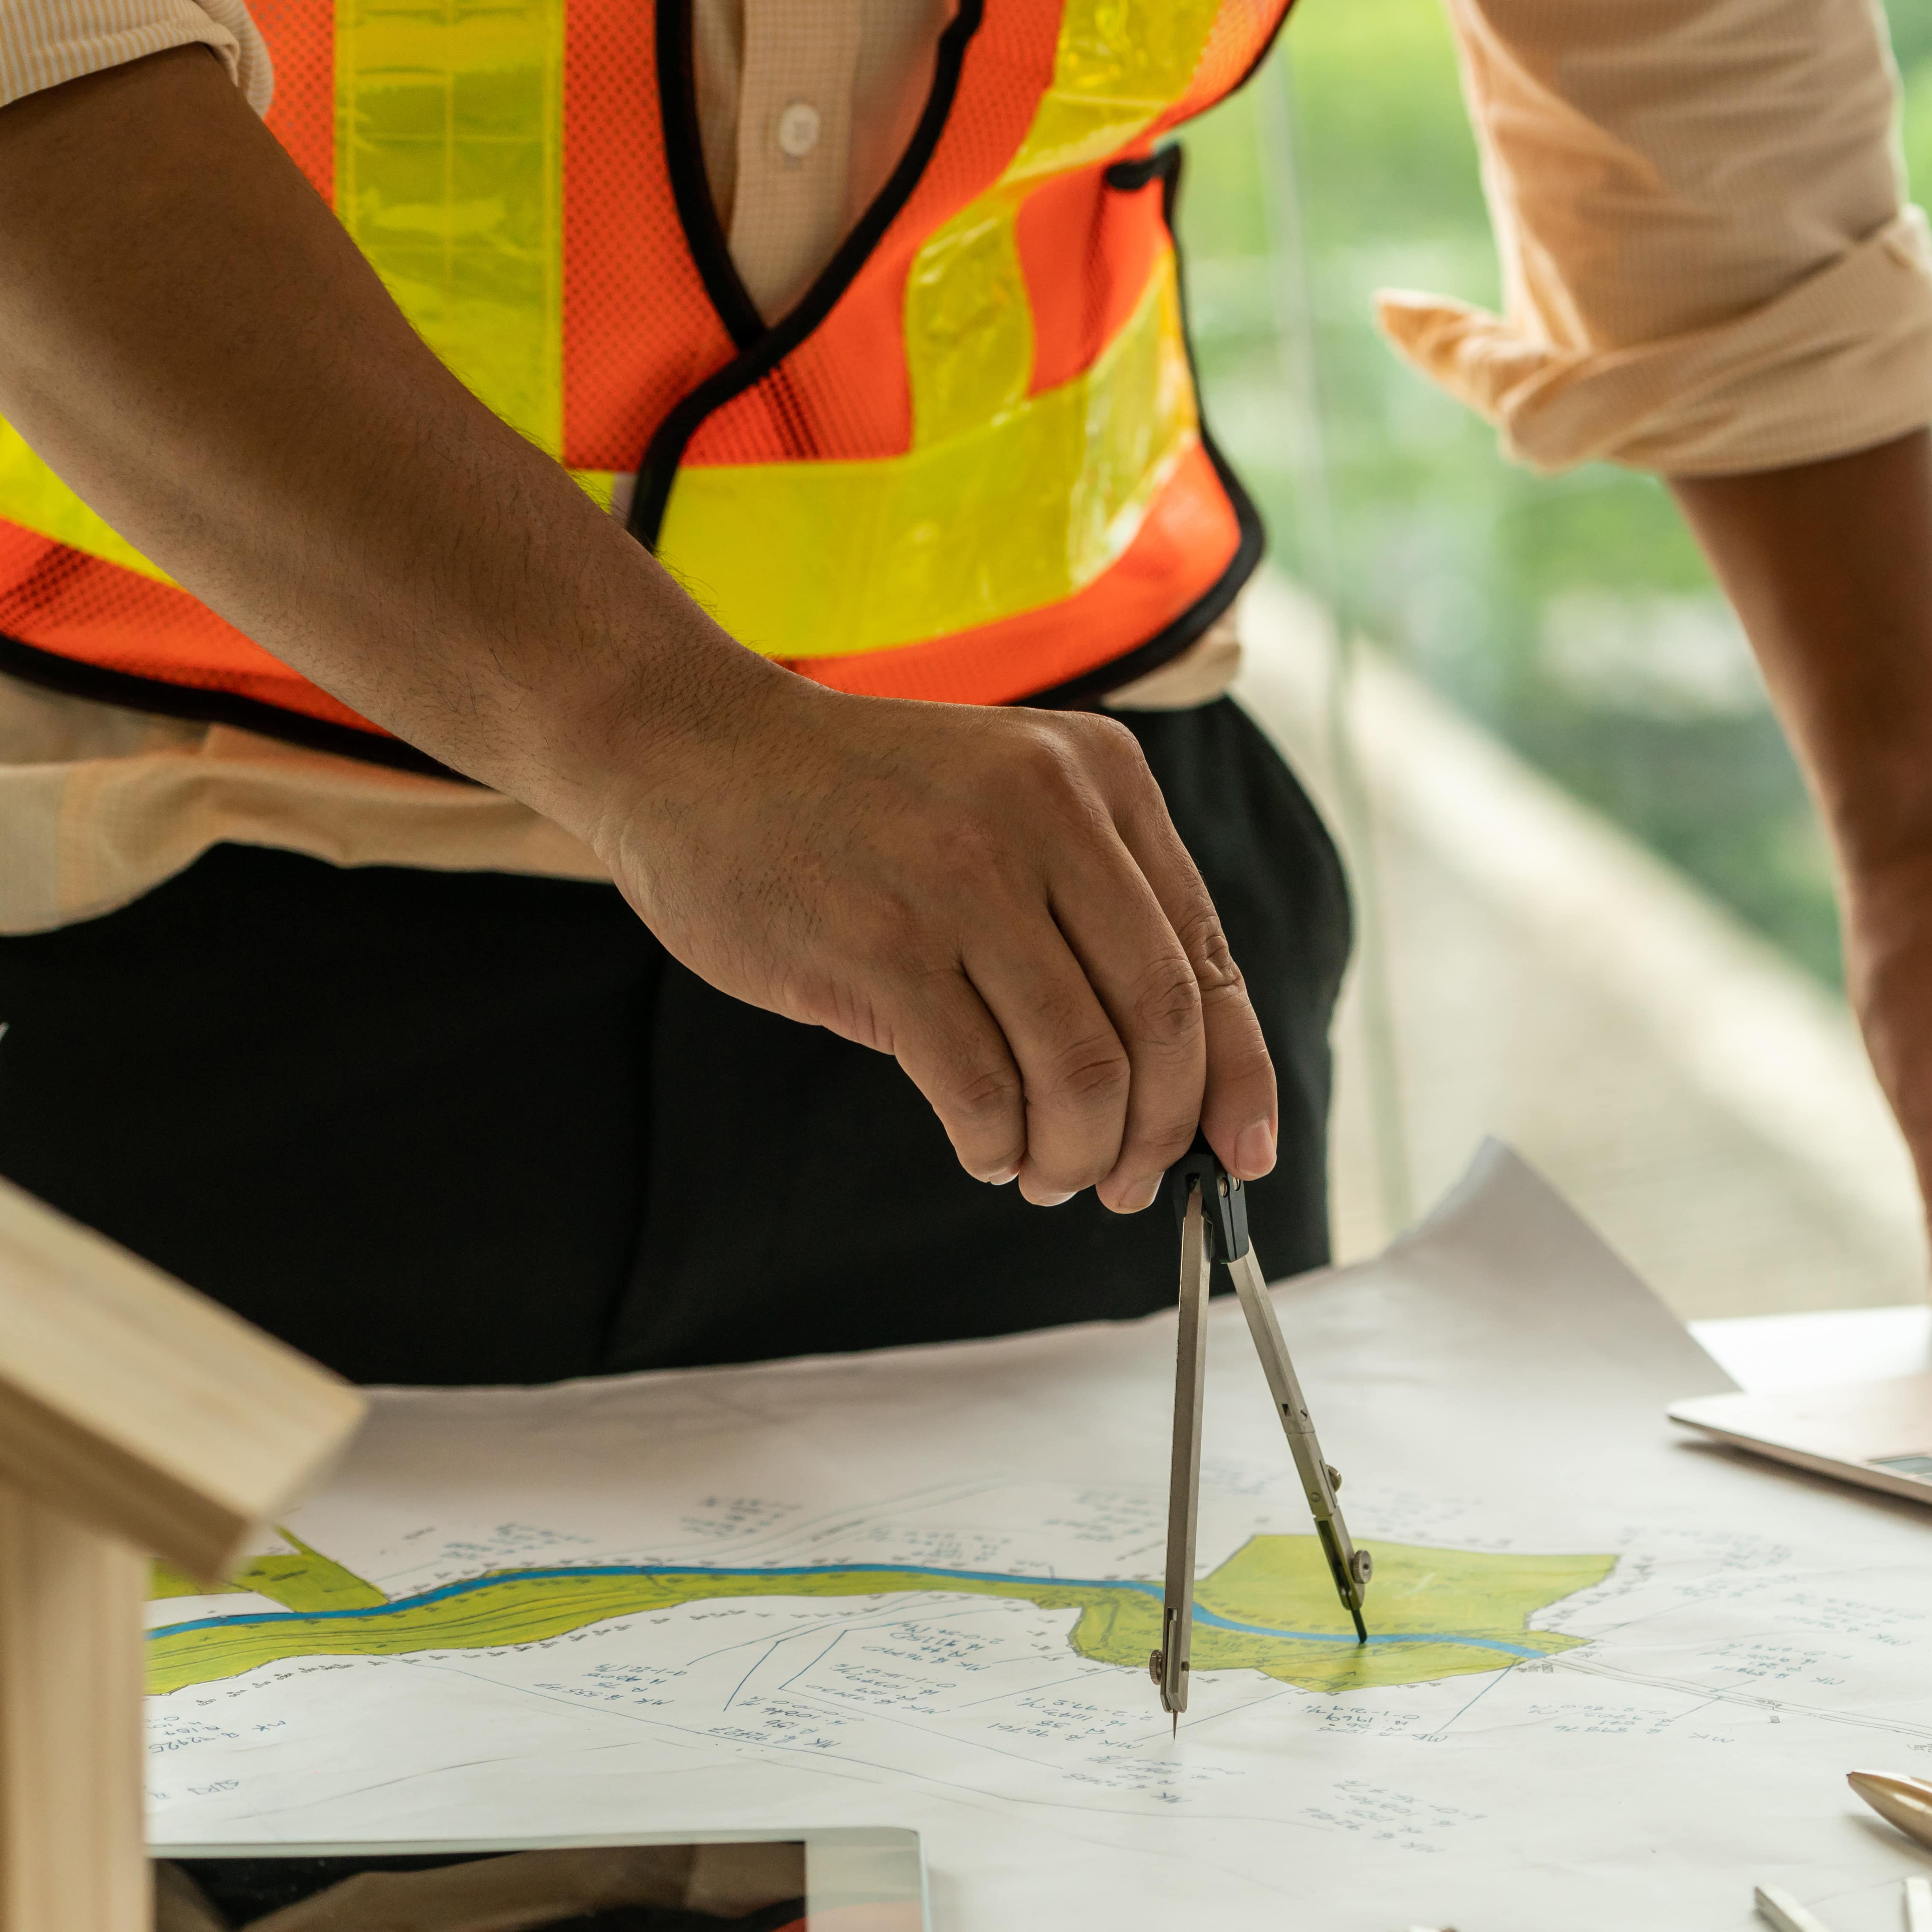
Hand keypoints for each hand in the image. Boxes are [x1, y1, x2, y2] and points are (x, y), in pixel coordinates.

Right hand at [584, 666, 1277, 1212]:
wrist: (690, 748)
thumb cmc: (857, 801)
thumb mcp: (1007, 804)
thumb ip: (1093, 911)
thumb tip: (1178, 1077)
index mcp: (1101, 781)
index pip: (1205, 959)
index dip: (1237, 1076)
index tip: (1241, 1154)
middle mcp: (1047, 817)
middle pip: (1158, 1024)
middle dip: (1156, 1132)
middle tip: (1124, 1183)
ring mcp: (962, 879)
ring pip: (1079, 1068)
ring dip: (1073, 1151)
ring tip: (1046, 1172)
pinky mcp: (879, 945)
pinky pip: (978, 1087)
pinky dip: (995, 1142)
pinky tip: (983, 1148)